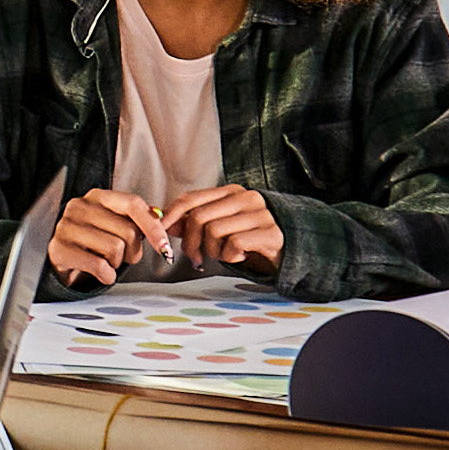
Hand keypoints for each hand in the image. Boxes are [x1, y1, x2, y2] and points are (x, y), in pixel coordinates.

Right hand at [50, 187, 165, 285]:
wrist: (63, 258)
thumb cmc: (93, 241)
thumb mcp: (114, 224)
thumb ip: (137, 218)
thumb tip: (162, 217)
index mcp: (97, 196)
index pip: (133, 204)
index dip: (153, 227)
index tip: (165, 247)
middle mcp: (80, 207)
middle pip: (128, 231)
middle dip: (132, 250)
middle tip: (123, 256)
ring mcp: (66, 227)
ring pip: (115, 249)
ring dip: (117, 263)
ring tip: (106, 260)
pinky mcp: (59, 249)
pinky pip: (99, 266)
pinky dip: (107, 275)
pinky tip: (102, 273)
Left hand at [163, 184, 283, 276]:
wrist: (289, 251)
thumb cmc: (249, 239)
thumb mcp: (219, 230)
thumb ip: (192, 224)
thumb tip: (162, 222)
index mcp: (231, 192)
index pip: (191, 198)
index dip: (170, 215)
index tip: (159, 231)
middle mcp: (246, 198)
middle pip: (199, 217)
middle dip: (191, 243)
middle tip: (196, 257)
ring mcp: (260, 214)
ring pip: (214, 232)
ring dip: (214, 251)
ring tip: (225, 253)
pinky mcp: (271, 233)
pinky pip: (234, 245)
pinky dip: (231, 257)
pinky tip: (241, 256)